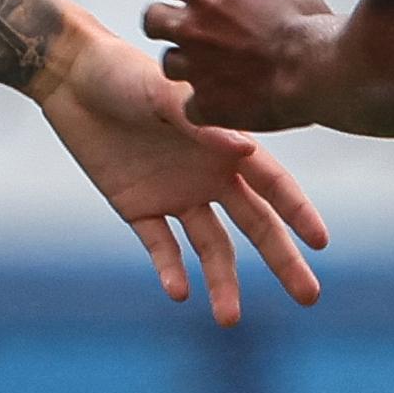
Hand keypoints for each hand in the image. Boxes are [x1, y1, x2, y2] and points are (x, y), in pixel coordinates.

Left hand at [39, 16, 327, 323]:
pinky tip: (178, 292)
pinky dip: (170, 269)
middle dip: (282, 260)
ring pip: (211, 246)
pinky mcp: (138, 207)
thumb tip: (247, 152)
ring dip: (222, 281)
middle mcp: (208, 174)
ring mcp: (175, 193)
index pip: (272, 185)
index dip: (298, 212)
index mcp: (224, 144)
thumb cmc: (126, 73)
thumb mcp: (164, 95)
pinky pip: (160, 246)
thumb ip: (204, 126)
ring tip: (229, 319)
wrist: (73, 77)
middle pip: (255, 225)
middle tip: (309, 297)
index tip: (320, 243)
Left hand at [144, 0, 337, 130]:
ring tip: (212, 68)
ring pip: (168, 64)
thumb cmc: (306, 25)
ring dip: (187, 65)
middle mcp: (190, 25)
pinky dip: (205, 104)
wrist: (315, 70)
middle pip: (152, 20)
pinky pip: (190, 106)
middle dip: (168, 23)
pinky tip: (224, 100)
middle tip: (188, 30)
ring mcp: (193, 67)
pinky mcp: (205, 104)